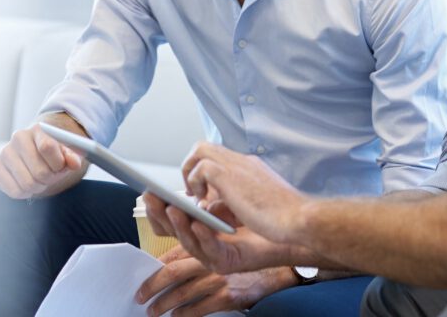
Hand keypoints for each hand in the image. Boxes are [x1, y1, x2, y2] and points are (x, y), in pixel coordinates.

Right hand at [0, 116, 83, 198]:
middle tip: (52, 176)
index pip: (47, 147)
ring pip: (27, 184)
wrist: (35, 153)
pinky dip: (25, 193)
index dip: (58, 164)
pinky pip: (14, 191)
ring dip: (39, 187)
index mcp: (38, 129)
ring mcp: (5, 152)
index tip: (61, 167)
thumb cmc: (54, 153)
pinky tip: (27, 184)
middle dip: (50, 179)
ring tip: (40, 180)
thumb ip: (73, 157)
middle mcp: (19, 137)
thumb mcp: (68, 152)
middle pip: (39, 171)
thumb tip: (74, 163)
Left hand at [135, 244, 294, 316]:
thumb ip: (203, 243)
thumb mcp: (227, 238)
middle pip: (172, 272)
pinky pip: (200, 308)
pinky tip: (177, 316)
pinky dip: (185, 314)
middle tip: (140, 297)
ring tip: (153, 311)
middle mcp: (210, 259)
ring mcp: (218, 278)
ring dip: (164, 304)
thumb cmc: (252, 252)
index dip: (156, 265)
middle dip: (152, 285)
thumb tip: (176, 255)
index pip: (174, 253)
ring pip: (182, 293)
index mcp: (206, 243)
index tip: (143, 275)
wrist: (278, 267)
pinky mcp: (228, 295)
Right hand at [145, 194, 297, 274]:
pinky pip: (211, 250)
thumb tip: (197, 184)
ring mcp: (216, 253)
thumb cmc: (269, 209)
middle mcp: (206, 240)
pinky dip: (203, 236)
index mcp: (204, 224)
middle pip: (173, 230)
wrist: (296, 227)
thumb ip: (212, 190)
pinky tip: (201, 223)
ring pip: (188, 241)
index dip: (160, 206)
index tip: (150, 191)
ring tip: (173, 208)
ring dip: (178, 223)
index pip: (173, 218)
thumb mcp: (234, 191)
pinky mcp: (228, 262)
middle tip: (151, 198)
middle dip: (159, 214)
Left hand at [180, 142, 308, 243]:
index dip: (206, 171)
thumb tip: (209, 205)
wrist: (297, 218)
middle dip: (192, 166)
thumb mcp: (254, 205)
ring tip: (195, 195)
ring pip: (199, 149)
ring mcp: (236, 165)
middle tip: (193, 191)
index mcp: (250, 166)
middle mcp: (242, 161)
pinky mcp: (229, 176)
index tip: (205, 192)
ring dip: (191, 172)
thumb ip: (233, 201)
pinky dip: (196, 183)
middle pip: (205, 147)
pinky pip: (200, 167)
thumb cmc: (282, 218)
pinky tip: (204, 201)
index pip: (220, 156)